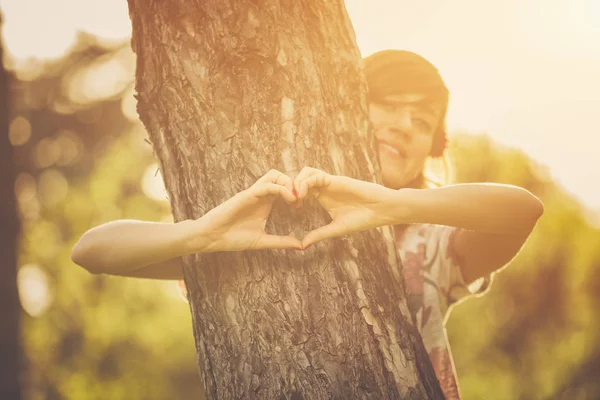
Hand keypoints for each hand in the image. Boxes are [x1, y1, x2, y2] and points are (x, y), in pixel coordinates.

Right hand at [187, 169, 301, 251]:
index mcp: (265, 203)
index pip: (283, 187)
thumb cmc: (233, 238)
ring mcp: (254, 193)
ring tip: (296, 198)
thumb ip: (281, 242)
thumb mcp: (263, 241)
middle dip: (294, 184)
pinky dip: (281, 189)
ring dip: (288, 183)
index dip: (296, 193)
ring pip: (274, 175)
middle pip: (280, 176)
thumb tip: (301, 246)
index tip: (302, 206)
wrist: (212, 238)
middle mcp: (261, 195)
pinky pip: (267, 185)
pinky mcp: (247, 195)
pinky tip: (290, 199)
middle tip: (301, 199)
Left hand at [294, 167, 398, 247]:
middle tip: (291, 201)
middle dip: (292, 186)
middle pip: (301, 177)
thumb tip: (302, 245)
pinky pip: (316, 175)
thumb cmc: (362, 219)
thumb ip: (319, 234)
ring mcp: (330, 182)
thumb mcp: (336, 229)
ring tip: (296, 198)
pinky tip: (303, 195)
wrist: (381, 210)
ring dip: (297, 182)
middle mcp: (325, 188)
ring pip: (307, 172)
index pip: (302, 189)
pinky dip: (305, 183)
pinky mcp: (336, 180)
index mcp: (323, 197)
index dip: (293, 195)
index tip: (293, 208)